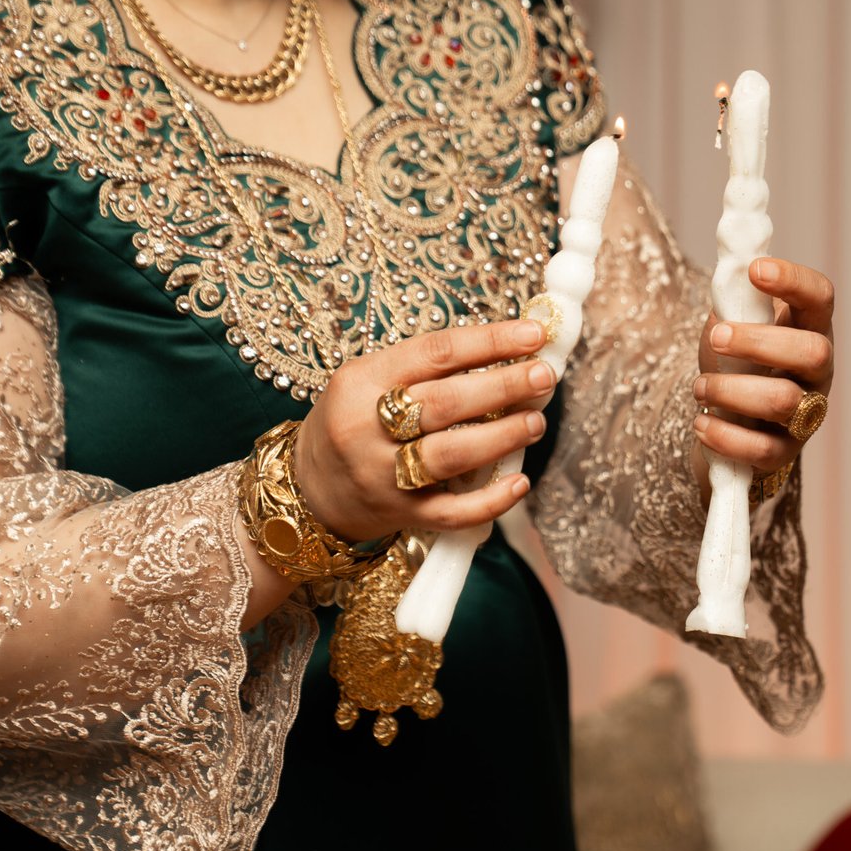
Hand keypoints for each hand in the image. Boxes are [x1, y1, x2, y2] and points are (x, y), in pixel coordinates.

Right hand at [294, 320, 556, 540]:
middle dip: (503, 387)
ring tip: (536, 421)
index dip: (490, 341)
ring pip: (450, 456)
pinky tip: (520, 482)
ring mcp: (382, 476)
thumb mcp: (369, 382)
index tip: (533, 334)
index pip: (435, 353)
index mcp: (362, 382)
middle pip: (445, 403)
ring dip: (501, 437)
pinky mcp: (400, 515)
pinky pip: (452, 512)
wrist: (306, 490)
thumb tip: (508, 353)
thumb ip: (428, 369)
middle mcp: (367, 428)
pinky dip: (490, 500)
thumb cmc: (352, 423)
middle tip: (544, 376)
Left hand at [693, 257, 834, 484]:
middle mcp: (818, 372)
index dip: (794, 280)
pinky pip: (762, 449)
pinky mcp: (784, 452)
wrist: (727, 421)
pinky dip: (725, 436)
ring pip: (783, 401)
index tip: (755, 270)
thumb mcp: (732, 324)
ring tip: (699, 388)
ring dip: (731, 390)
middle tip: (716, 339)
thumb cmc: (734, 362)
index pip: (820, 296)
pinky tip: (701, 423)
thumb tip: (727, 274)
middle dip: (759, 342)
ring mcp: (806, 414)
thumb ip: (733, 300)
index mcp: (809, 329)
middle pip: (812, 351)